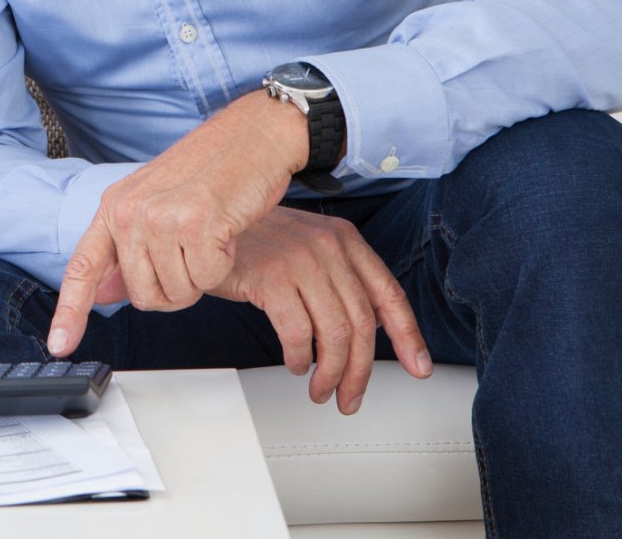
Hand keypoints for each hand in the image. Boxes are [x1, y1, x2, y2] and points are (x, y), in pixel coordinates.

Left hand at [49, 91, 307, 355]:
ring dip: (201, 277)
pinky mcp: (195, 224)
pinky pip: (206, 280)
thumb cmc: (209, 171)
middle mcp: (129, 211)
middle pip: (142, 296)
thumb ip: (126, 250)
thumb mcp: (155, 204)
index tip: (61, 346)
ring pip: (177, 293)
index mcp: (114, 206)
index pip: (83, 267)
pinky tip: (225, 233)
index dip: (70, 311)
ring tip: (209, 236)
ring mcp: (160, 217)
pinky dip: (222, 266)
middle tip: (192, 257)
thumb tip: (101, 293)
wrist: (252, 136)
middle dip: (174, 291)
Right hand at [206, 207, 431, 413]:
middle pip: (362, 323)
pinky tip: (296, 364)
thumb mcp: (307, 247)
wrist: (203, 224)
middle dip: (360, 371)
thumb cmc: (253, 240)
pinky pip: (298, 334)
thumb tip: (371, 326)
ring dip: (330, 374)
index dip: (408, 336)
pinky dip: (300, 359)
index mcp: (345, 239)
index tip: (418, 367)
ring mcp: (300, 260)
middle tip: (351, 397)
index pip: (389, 293)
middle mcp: (328, 247)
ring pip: (334, 334)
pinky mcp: (271, 278)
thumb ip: (341, 278)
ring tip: (320, 389)